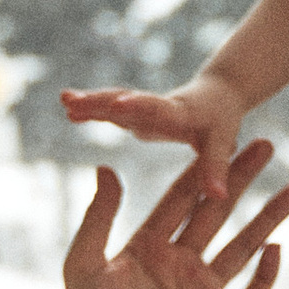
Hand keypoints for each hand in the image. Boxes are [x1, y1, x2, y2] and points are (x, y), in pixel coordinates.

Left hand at [50, 141, 288, 288]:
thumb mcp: (84, 264)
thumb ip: (99, 216)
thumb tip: (107, 167)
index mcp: (147, 245)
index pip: (182, 198)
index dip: (204, 168)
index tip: (224, 138)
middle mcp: (178, 262)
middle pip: (218, 212)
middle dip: (243, 179)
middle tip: (268, 146)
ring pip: (242, 246)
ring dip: (268, 218)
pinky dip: (265, 276)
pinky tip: (277, 249)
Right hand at [58, 72, 247, 198]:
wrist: (216, 93)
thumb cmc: (222, 123)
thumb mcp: (223, 144)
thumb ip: (216, 169)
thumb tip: (218, 195)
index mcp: (180, 113)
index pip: (159, 111)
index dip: (141, 108)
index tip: (121, 104)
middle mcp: (159, 105)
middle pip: (129, 103)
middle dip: (103, 102)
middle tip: (75, 102)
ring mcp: (144, 106)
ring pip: (114, 101)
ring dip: (90, 102)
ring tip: (65, 101)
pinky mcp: (133, 109)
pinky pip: (108, 108)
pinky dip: (90, 107)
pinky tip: (68, 109)